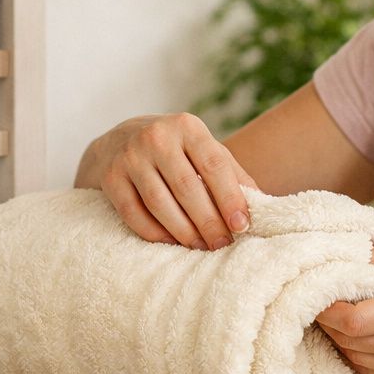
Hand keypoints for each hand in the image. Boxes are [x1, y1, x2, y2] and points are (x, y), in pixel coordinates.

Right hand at [76, 113, 258, 249]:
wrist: (118, 141)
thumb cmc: (174, 151)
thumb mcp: (202, 150)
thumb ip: (231, 173)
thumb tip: (262, 204)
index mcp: (187, 127)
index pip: (213, 165)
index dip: (229, 198)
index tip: (242, 225)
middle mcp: (156, 136)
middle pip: (187, 187)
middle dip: (208, 221)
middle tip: (222, 244)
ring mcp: (129, 156)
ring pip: (160, 203)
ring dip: (183, 231)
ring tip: (201, 246)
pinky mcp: (110, 178)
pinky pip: (134, 214)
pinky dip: (155, 233)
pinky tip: (172, 242)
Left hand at [314, 246, 373, 373]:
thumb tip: (349, 252)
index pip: (353, 319)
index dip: (327, 309)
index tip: (318, 292)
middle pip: (349, 340)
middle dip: (328, 321)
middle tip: (320, 300)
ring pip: (355, 356)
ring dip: (340, 337)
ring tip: (339, 315)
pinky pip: (371, 368)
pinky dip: (358, 351)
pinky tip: (361, 333)